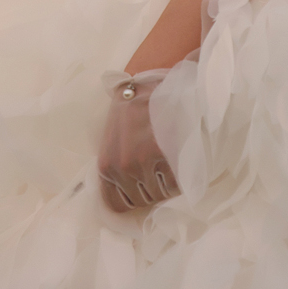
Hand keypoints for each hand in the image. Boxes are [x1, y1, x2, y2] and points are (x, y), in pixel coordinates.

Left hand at [97, 82, 178, 213]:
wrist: (152, 83)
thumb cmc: (132, 108)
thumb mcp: (112, 138)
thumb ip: (114, 165)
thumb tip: (123, 192)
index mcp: (106, 165)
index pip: (117, 205)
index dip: (131, 199)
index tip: (141, 189)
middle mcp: (122, 168)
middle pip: (142, 201)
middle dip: (151, 189)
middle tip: (158, 169)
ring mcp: (144, 163)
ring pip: (161, 195)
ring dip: (167, 184)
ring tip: (169, 163)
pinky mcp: (165, 156)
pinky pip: (176, 185)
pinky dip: (181, 178)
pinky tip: (178, 159)